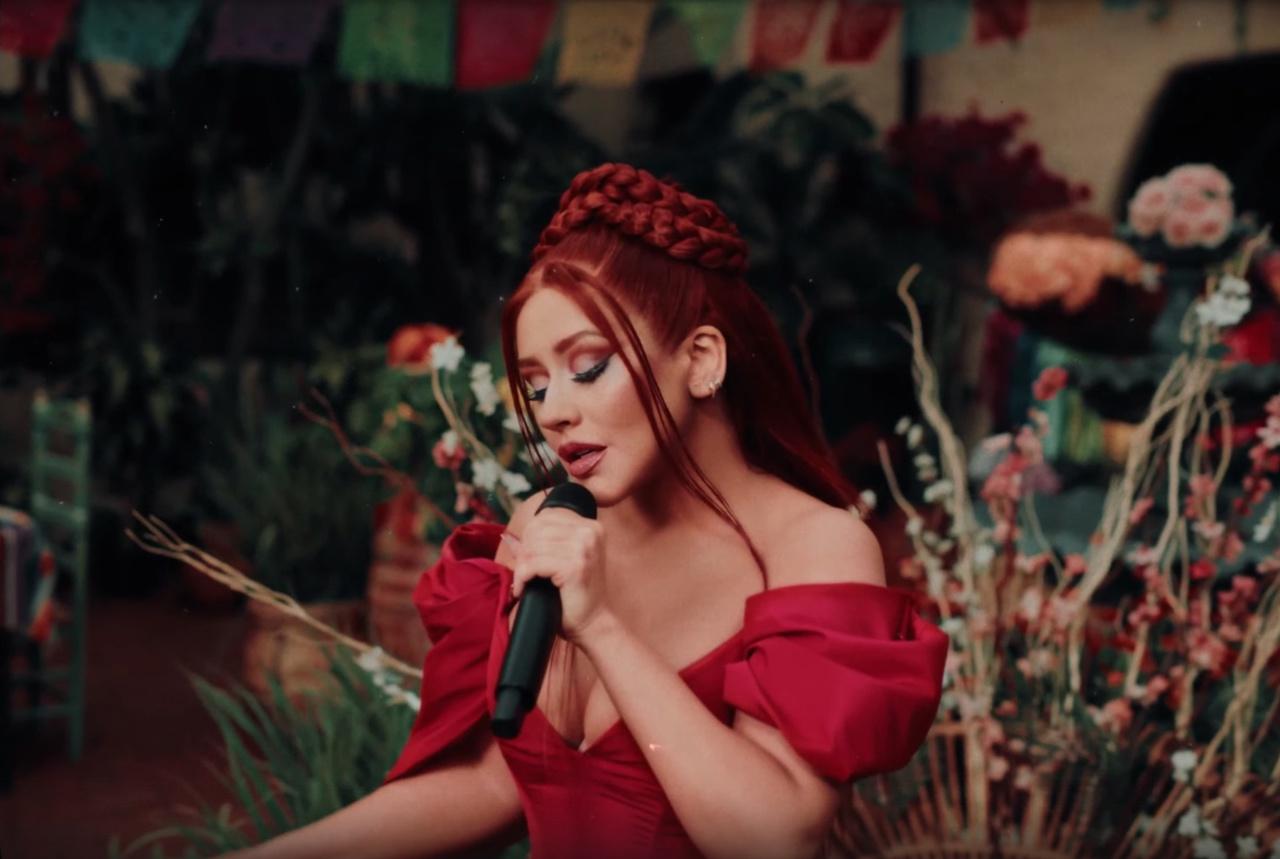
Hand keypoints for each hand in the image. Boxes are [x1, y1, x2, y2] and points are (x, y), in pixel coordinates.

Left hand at [505, 508, 610, 642]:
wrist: (593, 623)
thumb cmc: (575, 596)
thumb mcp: (560, 563)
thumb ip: (538, 547)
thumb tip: (507, 537)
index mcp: (590, 527)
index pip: (545, 517)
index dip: (530, 538)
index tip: (529, 560)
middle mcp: (590, 532)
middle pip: (537, 530)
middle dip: (524, 553)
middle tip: (524, 574)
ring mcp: (584, 547)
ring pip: (532, 547)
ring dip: (521, 568)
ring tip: (524, 583)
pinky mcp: (575, 565)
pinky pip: (533, 564)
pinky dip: (522, 578)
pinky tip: (523, 590)